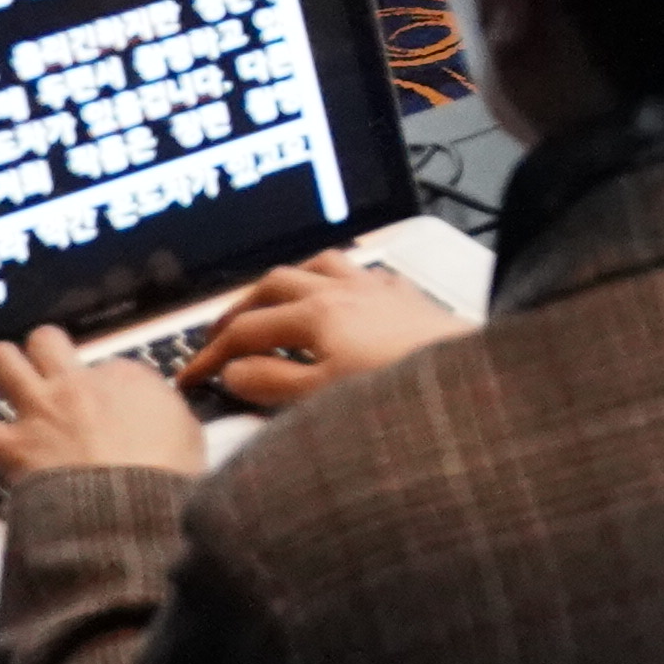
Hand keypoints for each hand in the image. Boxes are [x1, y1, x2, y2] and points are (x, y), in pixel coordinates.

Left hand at [0, 324, 205, 484]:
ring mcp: (41, 411)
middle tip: (46, 367)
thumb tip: (165, 420)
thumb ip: (169, 416)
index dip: (106, 385)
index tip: (109, 406)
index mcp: (127, 378)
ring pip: (1, 359)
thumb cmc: (166, 479)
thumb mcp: (190, 436)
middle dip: (44, 350)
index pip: (109, 365)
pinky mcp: (12, 447)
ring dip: (1, 368)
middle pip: (47, 340)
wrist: (130, 515)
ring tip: (3, 377)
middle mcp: (79, 384)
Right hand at [183, 249, 468, 413]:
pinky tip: (341, 298)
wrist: (474, 379)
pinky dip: (337, 281)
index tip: (189, 377)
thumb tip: (232, 372)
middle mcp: (344, 291)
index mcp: (316, 315)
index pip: (246, 330)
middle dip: (240, 307)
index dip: (210, 354)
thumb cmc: (400, 389)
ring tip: (272, 303)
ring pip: (319, 265)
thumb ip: (271, 384)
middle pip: (276, 284)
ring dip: (288, 281)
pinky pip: (362, 272)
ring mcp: (378, 289)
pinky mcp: (407, 297)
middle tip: (218, 334)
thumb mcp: (323, 399)